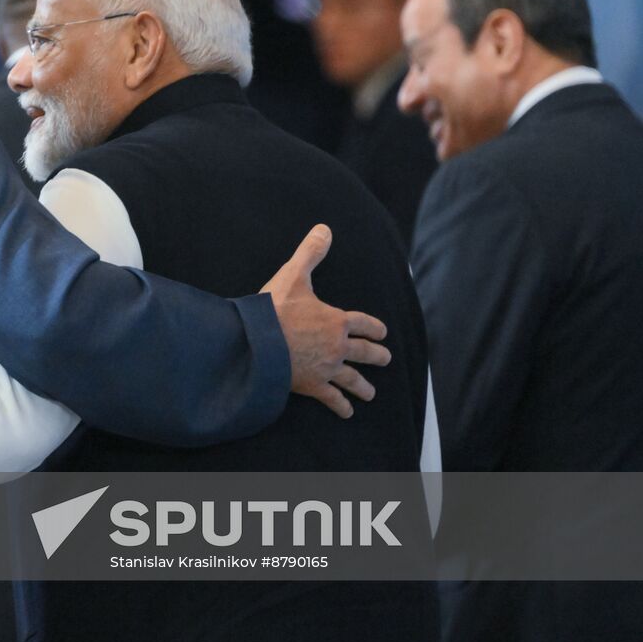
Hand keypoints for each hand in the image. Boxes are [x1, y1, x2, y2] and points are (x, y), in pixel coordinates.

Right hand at [261, 225, 389, 418]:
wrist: (257, 343)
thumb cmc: (275, 309)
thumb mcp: (293, 275)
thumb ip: (310, 253)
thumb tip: (324, 229)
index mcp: (336, 320)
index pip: (364, 323)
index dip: (374, 327)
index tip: (382, 332)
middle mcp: (338, 346)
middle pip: (364, 352)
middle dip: (377, 356)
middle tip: (385, 359)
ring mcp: (326, 368)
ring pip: (352, 379)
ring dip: (363, 386)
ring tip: (370, 393)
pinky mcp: (312, 386)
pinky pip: (332, 398)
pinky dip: (340, 406)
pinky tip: (346, 412)